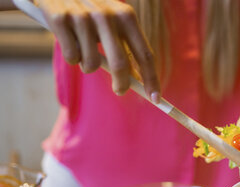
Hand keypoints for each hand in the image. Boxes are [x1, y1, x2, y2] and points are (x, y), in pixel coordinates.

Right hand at [32, 0, 159, 100]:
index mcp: (126, 16)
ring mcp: (83, 17)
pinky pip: (71, 57)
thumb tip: (140, 80)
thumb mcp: (114, 22)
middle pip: (121, 64)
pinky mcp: (60, 19)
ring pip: (92, 64)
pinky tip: (69, 40)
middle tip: (120, 90)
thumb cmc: (91, 11)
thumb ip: (127, 47)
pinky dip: (72, 58)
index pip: (145, 54)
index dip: (151, 79)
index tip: (155, 98)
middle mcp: (107, 15)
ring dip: (89, 67)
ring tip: (84, 52)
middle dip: (122, 84)